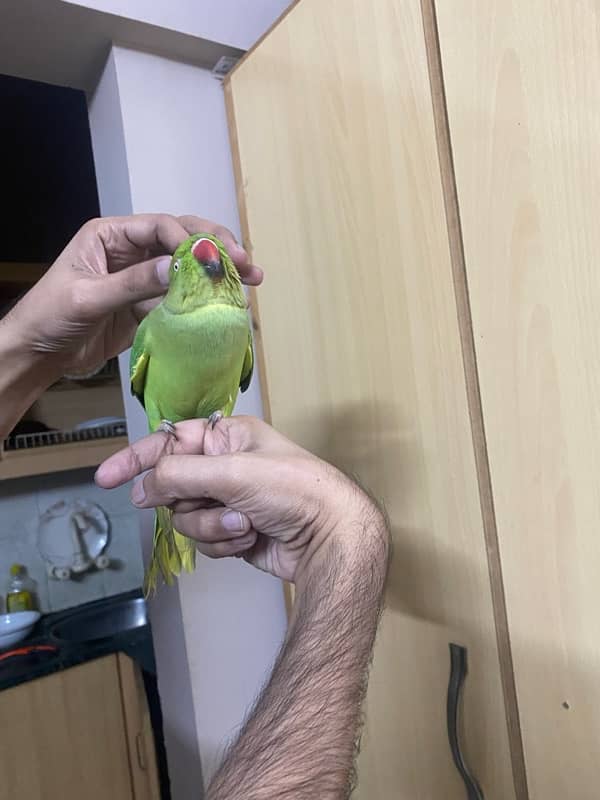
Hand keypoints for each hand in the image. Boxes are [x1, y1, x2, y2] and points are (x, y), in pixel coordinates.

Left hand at [6, 213, 261, 376]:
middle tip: (246, 262)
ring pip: (186, 268)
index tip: (211, 259)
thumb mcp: (87, 297)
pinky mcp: (147, 304)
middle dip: (215, 248)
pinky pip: (181, 297)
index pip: (158, 226)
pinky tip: (228, 302)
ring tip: (252, 278)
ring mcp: (141, 277)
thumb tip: (176, 269)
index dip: (188, 239)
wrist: (38, 354)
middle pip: (180, 239)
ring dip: (218, 273)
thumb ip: (131, 283)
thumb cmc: (49, 317)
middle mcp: (130, 250)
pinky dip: (205, 299)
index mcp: (110, 235)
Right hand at [95, 416, 385, 585]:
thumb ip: (178, 476)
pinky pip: (206, 540)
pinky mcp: (234, 533)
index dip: (136, 459)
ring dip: (213, 526)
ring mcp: (229, 502)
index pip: (169, 441)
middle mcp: (225, 466)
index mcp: (227, 437)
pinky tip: (252, 539)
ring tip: (246, 524)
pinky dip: (225, 543)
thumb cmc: (290, 490)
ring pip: (187, 518)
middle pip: (173, 486)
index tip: (106, 479)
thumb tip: (140, 489)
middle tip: (210, 502)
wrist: (329, 538)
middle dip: (190, 501)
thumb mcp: (232, 472)